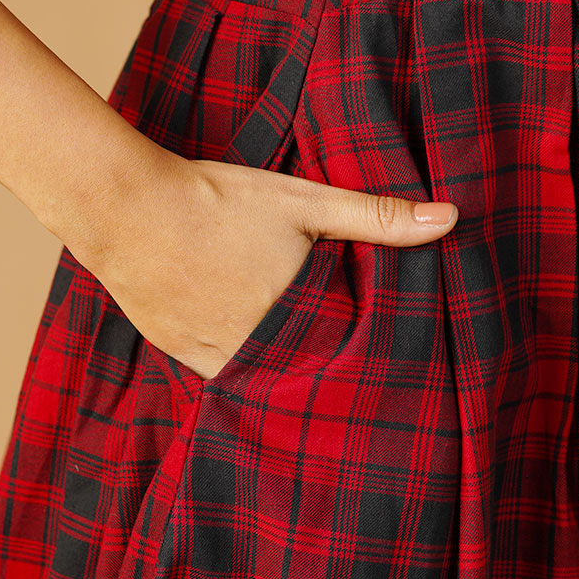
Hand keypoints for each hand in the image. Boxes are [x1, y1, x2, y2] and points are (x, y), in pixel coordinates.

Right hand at [90, 153, 458, 382]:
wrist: (127, 208)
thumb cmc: (218, 199)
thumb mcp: (304, 201)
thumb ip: (377, 215)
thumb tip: (451, 218)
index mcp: (298, 317)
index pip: (351, 355)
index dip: (369, 352)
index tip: (392, 358)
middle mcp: (260, 349)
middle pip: (310, 372)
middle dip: (329, 367)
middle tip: (354, 364)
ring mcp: (218, 357)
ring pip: (268, 379)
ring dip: (287, 372)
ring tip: (308, 360)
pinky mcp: (185, 356)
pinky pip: (229, 377)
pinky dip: (247, 367)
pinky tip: (258, 351)